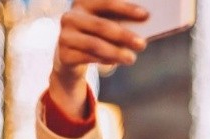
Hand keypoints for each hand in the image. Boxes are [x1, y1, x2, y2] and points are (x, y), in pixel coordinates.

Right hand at [48, 0, 149, 115]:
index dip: (126, 8)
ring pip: (94, 44)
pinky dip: (104, 60)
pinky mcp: (63, 54)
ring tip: (132, 58)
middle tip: (142, 44)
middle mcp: (70, 16)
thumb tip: (144, 24)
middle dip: (124, 35)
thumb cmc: (98, 36)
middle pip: (101, 25)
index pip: (105, 1)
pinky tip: (116, 62)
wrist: (72, 57)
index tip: (146, 15)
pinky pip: (87, 58)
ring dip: (116, 52)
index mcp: (83, 2)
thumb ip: (122, 22)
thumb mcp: (108, 25)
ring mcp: (65, 36)